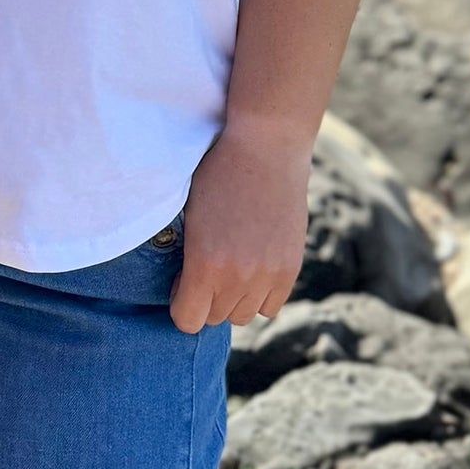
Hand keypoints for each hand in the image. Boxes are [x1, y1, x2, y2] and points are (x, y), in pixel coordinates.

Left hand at [167, 126, 310, 333]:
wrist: (265, 147)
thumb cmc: (217, 172)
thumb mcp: (188, 211)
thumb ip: (187, 254)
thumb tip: (183, 283)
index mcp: (205, 263)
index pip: (187, 321)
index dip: (179, 304)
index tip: (181, 282)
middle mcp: (237, 277)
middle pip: (215, 317)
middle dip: (205, 297)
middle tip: (205, 267)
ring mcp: (267, 275)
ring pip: (243, 315)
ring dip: (233, 298)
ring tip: (230, 266)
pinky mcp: (290, 269)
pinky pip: (270, 306)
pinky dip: (259, 294)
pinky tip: (252, 268)